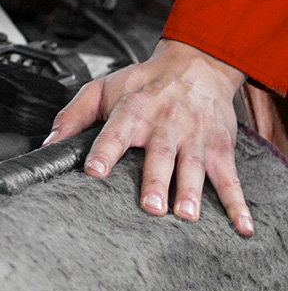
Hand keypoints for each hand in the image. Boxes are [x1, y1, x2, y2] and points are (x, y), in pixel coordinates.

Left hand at [44, 38, 252, 235]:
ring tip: (185, 214)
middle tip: (149, 206)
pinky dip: (237, 203)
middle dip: (155, 180)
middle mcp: (164, 123)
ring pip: (193, 166)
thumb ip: (73, 115)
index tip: (94, 171)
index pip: (116, 131)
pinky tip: (241, 225)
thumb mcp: (103, 89)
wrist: (194, 64)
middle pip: (159, 153)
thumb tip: (48, 142)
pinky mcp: (219, 147)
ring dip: (191, 191)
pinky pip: (230, 178)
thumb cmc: (144, 82)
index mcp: (133, 109)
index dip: (105, 151)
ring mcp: (194, 136)